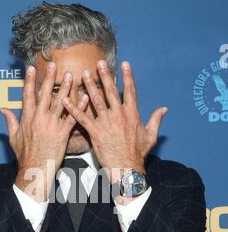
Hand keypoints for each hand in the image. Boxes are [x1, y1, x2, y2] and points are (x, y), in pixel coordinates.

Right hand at [0, 62, 87, 200]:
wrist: (35, 170)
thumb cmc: (24, 155)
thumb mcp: (13, 138)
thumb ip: (9, 121)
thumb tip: (3, 109)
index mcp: (27, 119)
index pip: (28, 96)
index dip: (29, 81)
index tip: (31, 68)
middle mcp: (39, 119)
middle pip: (44, 95)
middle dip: (49, 78)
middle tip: (54, 65)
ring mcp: (51, 126)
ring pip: (60, 104)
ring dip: (66, 88)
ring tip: (71, 75)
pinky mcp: (62, 134)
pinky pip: (72, 119)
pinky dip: (78, 108)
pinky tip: (84, 98)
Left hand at [62, 60, 167, 183]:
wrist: (126, 168)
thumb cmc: (138, 154)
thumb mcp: (150, 136)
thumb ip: (156, 120)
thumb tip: (164, 109)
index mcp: (132, 115)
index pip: (130, 91)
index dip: (127, 77)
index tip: (124, 64)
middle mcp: (119, 116)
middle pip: (111, 92)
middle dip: (105, 76)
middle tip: (99, 63)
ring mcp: (106, 124)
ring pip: (96, 101)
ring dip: (89, 87)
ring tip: (84, 74)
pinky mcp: (95, 133)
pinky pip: (82, 119)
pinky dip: (74, 109)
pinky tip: (66, 100)